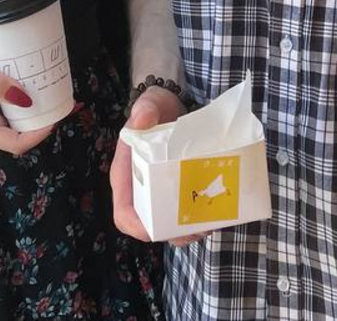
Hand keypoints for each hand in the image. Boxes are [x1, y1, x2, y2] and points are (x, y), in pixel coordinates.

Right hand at [0, 44, 56, 155]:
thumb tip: (24, 100)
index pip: (15, 143)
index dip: (37, 135)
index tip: (54, 118)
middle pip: (20, 140)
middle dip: (41, 127)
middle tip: (60, 106)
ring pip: (20, 131)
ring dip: (38, 120)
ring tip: (56, 101)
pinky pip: (16, 120)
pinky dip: (30, 111)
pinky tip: (42, 98)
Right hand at [111, 86, 205, 245]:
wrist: (173, 107)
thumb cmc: (157, 108)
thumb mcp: (151, 103)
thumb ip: (146, 108)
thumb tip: (142, 120)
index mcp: (126, 174)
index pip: (124, 211)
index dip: (138, 226)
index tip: (158, 230)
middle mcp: (140, 189)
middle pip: (148, 225)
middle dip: (171, 234)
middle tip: (196, 231)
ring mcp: (158, 192)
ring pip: (167, 224)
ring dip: (186, 230)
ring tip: (208, 225)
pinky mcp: (174, 190)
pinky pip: (181, 213)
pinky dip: (196, 218)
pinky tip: (213, 214)